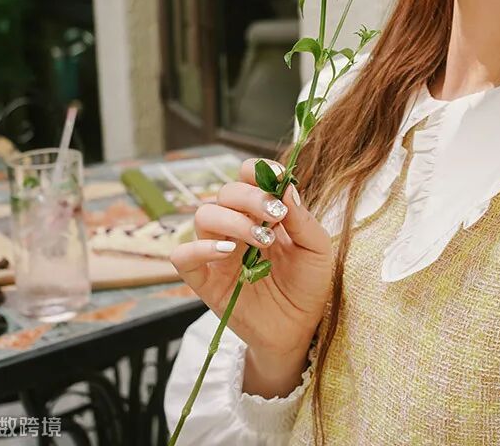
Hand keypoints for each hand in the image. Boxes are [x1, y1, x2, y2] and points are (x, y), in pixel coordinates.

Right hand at [170, 159, 333, 359]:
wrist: (300, 330)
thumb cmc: (308, 286)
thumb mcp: (317, 249)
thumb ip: (302, 219)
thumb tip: (287, 186)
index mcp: (263, 214)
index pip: (247, 178)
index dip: (256, 171)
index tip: (275, 176)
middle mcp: (238, 227)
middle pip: (225, 193)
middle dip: (250, 197)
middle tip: (275, 215)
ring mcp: (219, 252)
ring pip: (204, 216)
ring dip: (233, 220)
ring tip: (261, 239)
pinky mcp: (206, 281)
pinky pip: (183, 257)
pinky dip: (198, 248)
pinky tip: (227, 251)